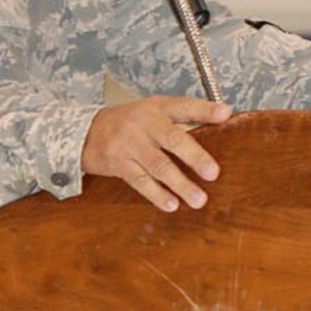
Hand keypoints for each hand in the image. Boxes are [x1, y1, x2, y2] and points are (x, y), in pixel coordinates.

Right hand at [80, 96, 231, 210]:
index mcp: (157, 108)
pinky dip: (157, 194)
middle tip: (213, 173)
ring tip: (198, 199)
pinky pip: (140, 181)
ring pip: (158, 165)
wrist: (85, 132)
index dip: (205, 110)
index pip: (184, 106)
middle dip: (195, 157)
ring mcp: (129, 144)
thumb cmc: (128, 122)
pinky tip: (171, 204)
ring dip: (180, 184)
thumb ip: (181, 119)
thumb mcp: (152, 112)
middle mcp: (144, 124)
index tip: (225, 114)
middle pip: (173, 139)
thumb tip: (220, 123)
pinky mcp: (118, 164)